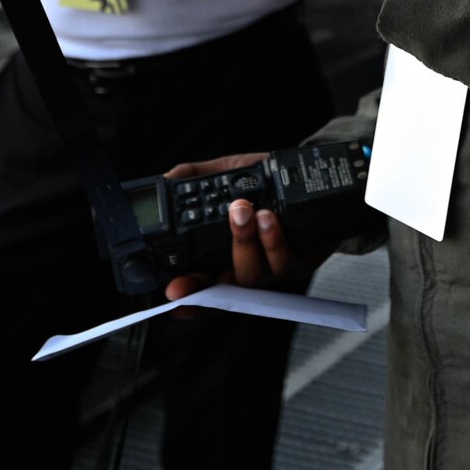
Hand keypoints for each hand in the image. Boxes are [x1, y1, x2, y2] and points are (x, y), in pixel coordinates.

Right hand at [153, 153, 309, 301]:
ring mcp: (270, 269)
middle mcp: (244, 267)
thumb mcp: (223, 173)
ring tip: (241, 211)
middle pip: (219, 291)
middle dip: (200, 288)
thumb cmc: (263, 183)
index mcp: (221, 253)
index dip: (185, 295)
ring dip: (243, 244)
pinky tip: (268, 218)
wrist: (304, 178)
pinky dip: (273, 242)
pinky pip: (284, 263)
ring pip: (251, 276)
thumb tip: (166, 179)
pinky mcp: (298, 262)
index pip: (199, 282)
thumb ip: (193, 175)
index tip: (169, 296)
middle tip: (182, 281)